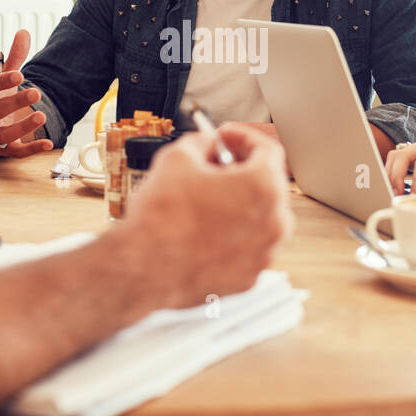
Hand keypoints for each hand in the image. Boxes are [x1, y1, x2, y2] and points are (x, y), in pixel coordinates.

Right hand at [0, 29, 52, 158]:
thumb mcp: (5, 81)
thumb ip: (14, 59)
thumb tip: (24, 31)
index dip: (1, 82)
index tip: (19, 75)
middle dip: (15, 102)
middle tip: (36, 93)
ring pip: (4, 134)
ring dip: (22, 127)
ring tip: (41, 116)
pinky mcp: (6, 151)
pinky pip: (18, 152)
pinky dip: (32, 148)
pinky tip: (48, 143)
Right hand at [121, 122, 293, 308]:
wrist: (142, 269)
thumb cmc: (161, 218)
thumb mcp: (177, 158)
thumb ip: (202, 142)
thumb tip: (207, 145)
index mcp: (263, 187)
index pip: (268, 150)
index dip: (242, 138)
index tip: (226, 138)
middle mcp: (273, 222)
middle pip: (266, 185)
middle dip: (240, 171)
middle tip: (213, 166)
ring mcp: (263, 253)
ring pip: (259, 218)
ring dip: (238, 204)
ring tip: (205, 200)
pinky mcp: (248, 277)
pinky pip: (247, 246)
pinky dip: (232, 234)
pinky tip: (204, 229)